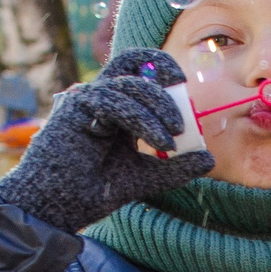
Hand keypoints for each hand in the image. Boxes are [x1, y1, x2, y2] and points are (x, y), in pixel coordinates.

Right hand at [0, 49, 214, 231]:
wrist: (60, 207)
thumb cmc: (94, 190)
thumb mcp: (145, 176)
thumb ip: (175, 167)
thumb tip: (210, 159)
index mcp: (114, 107)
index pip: (136, 68)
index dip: (159, 64)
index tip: (182, 82)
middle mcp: (99, 97)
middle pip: (133, 66)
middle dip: (163, 92)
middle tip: (182, 125)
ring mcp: (85, 100)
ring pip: (129, 85)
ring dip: (157, 111)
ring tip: (171, 143)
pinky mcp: (75, 107)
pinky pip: (114, 100)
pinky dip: (142, 119)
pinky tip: (158, 142)